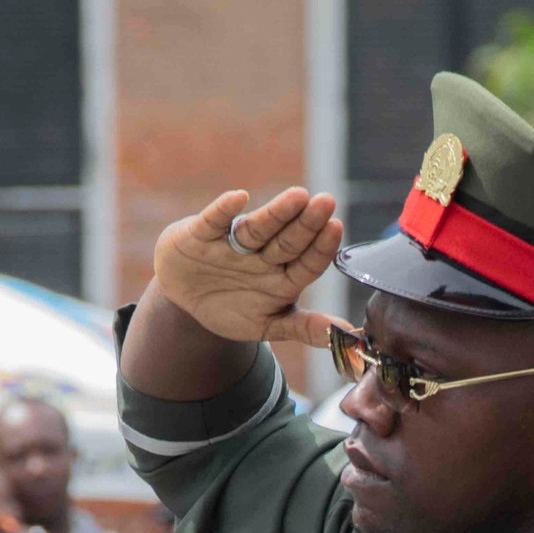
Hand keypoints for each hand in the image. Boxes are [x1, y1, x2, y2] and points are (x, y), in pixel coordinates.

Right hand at [151, 187, 344, 347]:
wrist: (185, 300)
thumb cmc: (231, 307)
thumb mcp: (267, 326)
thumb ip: (304, 328)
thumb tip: (349, 335)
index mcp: (283, 278)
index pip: (307, 263)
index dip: (321, 248)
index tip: (335, 227)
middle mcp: (263, 256)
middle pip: (288, 241)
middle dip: (307, 224)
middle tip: (326, 202)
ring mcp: (233, 244)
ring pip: (258, 228)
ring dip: (277, 213)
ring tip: (298, 197)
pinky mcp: (202, 234)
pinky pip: (214, 221)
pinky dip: (224, 210)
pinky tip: (238, 199)